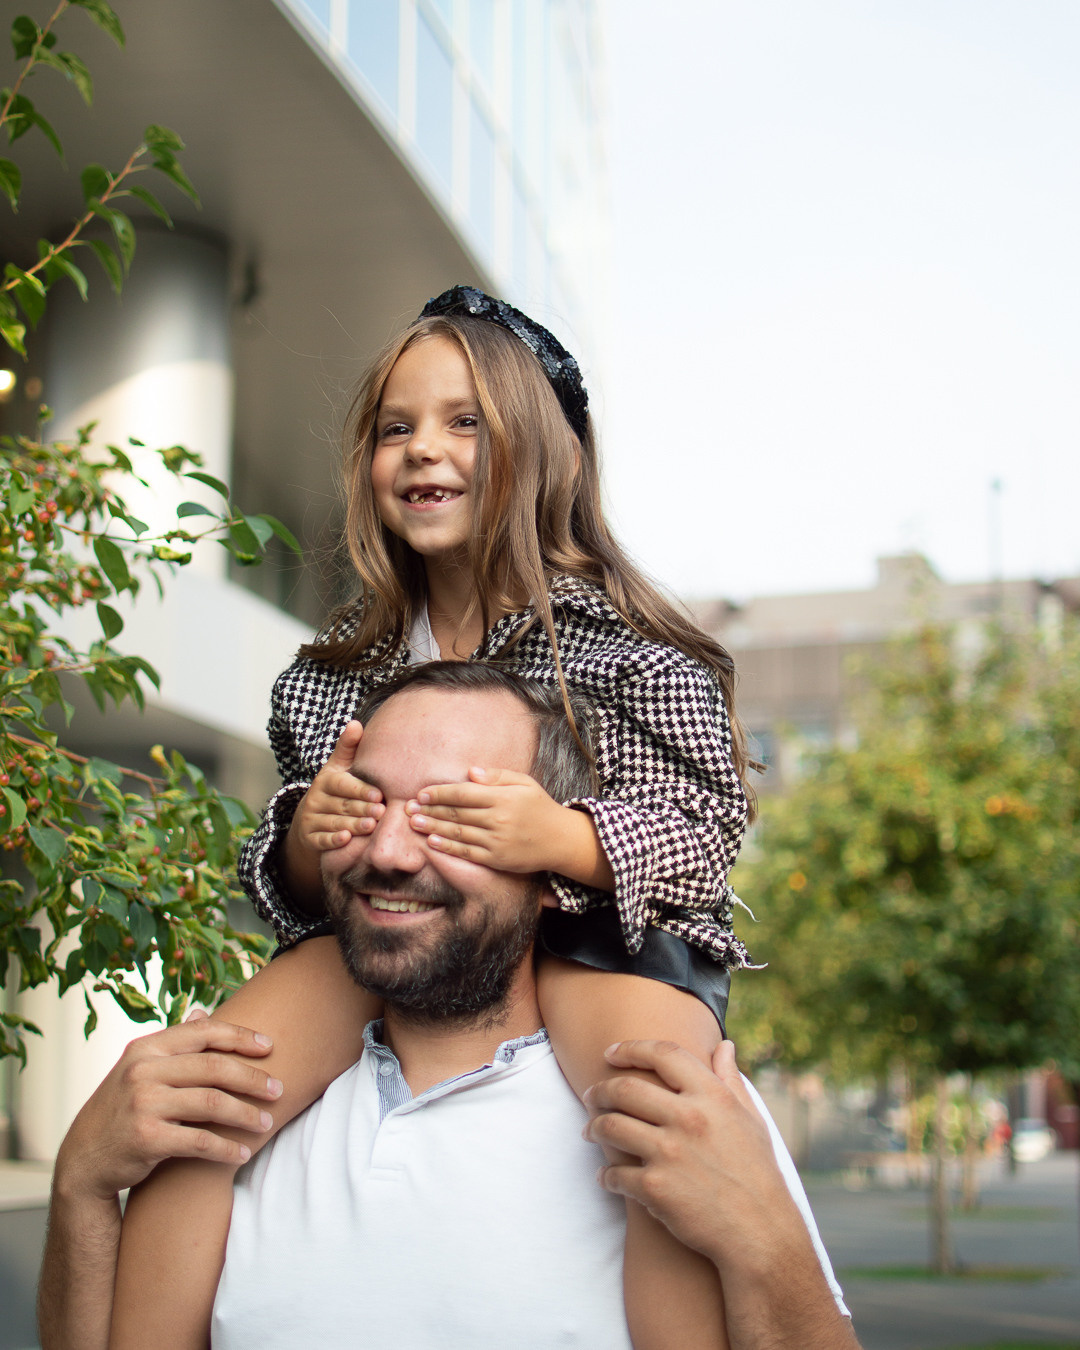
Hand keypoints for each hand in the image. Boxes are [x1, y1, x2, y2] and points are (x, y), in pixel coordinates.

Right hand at [53, 1012, 281, 1204]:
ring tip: (266, 1124)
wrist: (84, 1159)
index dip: (240, 1037)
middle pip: (214, 1068)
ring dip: (245, 1115)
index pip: (204, 1032)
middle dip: (252, 1078)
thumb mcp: (139, 1069)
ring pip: (211, 1103)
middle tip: (278, 1089)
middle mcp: (143, 1071)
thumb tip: (204, 1012)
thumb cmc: (122, 1108)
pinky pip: (199, 1141)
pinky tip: (243, 1153)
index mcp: (146, 1048)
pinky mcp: (146, 1138)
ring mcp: (143, 1104)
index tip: (270, 1047)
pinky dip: (226, 1148)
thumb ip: (173, 1044)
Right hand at [291, 720, 383, 854]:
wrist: (310, 819)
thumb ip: (347, 747)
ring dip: (353, 825)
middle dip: (362, 809)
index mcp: (326, 781)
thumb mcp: (338, 767)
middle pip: (342, 805)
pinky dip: (333, 840)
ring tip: (371, 826)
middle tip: (381, 812)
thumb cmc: (335, 789)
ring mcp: (312, 819)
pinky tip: (346, 839)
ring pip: (334, 823)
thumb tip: (356, 723)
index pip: (343, 785)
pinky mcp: (311, 838)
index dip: (360, 790)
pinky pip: (321, 840)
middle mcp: (317, 799)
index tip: (379, 795)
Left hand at [405, 768, 569, 872]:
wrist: (560, 840)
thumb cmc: (540, 807)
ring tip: (414, 822)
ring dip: (433, 827)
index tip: (422, 793)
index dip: (440, 793)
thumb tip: (469, 772)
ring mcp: (497, 840)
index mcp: (503, 797)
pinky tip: (432, 841)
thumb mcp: (524, 783)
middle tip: (408, 808)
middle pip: (456, 813)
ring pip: (458, 832)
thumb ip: (497, 776)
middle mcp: (498, 819)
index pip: (463, 793)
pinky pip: (467, 852)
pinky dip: (448, 846)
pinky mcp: (496, 858)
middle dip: (430, 809)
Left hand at [583, 1040, 795, 1269]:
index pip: (663, 1054)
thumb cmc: (757, 1172)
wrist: (761, 1233)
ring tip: (590, 1132)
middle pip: (625, 1088)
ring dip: (593, 1128)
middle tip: (591, 1096)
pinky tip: (606, 1178)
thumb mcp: (750, 1119)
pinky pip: (614, 1174)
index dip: (631, 1048)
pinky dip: (605, 1176)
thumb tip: (724, 1045)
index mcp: (713, 1096)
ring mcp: (670, 1152)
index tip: (611, 1052)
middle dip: (600, 1090)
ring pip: (610, 1126)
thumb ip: (731, 1079)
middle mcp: (689, 1118)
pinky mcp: (656, 1188)